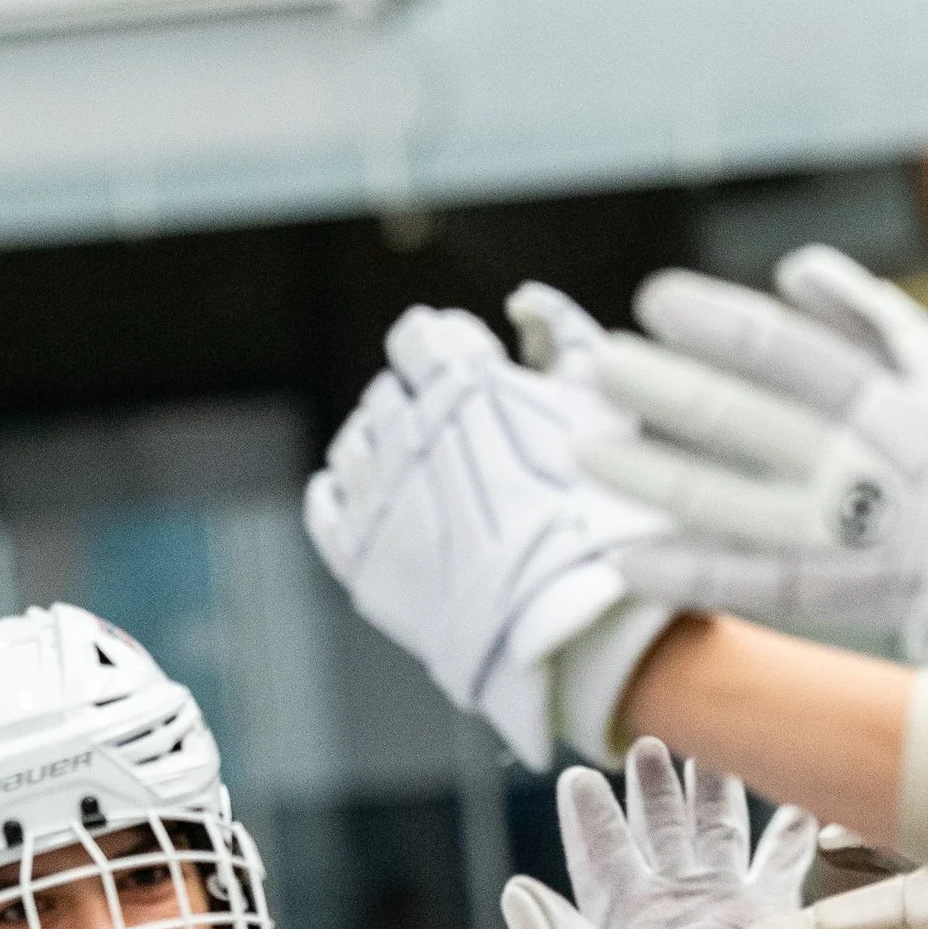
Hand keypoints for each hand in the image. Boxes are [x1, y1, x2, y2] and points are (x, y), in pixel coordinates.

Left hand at [304, 304, 667, 766]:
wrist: (579, 629)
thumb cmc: (604, 513)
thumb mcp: (603, 405)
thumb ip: (564, 334)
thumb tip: (518, 299)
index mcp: (463, 384)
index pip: (421, 336)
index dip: (450, 350)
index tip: (472, 373)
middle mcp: (408, 431)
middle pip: (389, 392)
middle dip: (421, 404)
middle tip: (460, 440)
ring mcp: (376, 496)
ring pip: (354, 442)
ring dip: (383, 445)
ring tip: (426, 476)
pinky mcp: (358, 556)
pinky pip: (323, 504)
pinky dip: (341, 492)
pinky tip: (375, 499)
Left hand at [500, 738, 837, 928]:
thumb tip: (512, 886)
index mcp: (624, 912)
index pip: (601, 851)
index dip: (589, 815)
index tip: (579, 777)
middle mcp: (671, 900)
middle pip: (659, 827)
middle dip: (654, 786)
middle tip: (649, 740)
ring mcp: (720, 901)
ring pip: (715, 828)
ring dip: (713, 788)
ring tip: (714, 745)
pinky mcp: (768, 912)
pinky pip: (779, 860)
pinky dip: (789, 829)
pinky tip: (796, 794)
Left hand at [579, 244, 927, 716]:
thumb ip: (864, 313)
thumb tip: (793, 268)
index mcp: (887, 399)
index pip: (788, 350)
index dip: (716, 323)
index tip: (654, 301)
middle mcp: (860, 466)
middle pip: (744, 421)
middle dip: (663, 392)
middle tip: (599, 369)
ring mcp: (844, 535)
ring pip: (731, 503)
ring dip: (651, 475)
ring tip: (586, 451)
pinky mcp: (835, 595)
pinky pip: (749, 586)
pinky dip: (687, 573)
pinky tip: (624, 556)